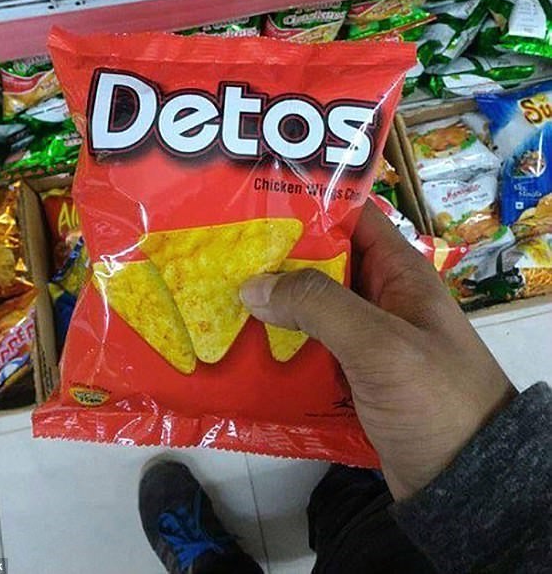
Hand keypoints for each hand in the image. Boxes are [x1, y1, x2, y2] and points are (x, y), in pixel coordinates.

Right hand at [240, 200, 515, 499]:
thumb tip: (253, 285)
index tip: (255, 203)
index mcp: (400, 272)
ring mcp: (367, 339)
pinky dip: (281, 346)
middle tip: (223, 254)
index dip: (309, 204)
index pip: (353, 217)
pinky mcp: (353, 376)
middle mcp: (382, 297)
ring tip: (221, 298)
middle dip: (277, 258)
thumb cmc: (435, 399)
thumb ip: (319, 306)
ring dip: (273, 305)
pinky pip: (311, 349)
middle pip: (323, 261)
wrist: (466, 483)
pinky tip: (243, 348)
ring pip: (312, 308)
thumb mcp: (379, 343)